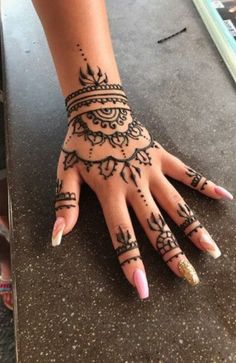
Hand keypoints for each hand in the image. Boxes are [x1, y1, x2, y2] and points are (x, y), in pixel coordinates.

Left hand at [51, 65, 232, 298]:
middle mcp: (135, 186)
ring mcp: (152, 171)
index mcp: (110, 193)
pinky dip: (205, 184)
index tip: (142, 288)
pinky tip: (225, 197)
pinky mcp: (162, 156)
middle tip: (189, 278)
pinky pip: (187, 172)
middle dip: (172, 255)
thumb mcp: (65, 173)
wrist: (98, 110)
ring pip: (176, 205)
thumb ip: (65, 204)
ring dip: (194, 228)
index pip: (122, 234)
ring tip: (211, 250)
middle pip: (156, 226)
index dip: (131, 262)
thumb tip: (59, 237)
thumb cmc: (81, 144)